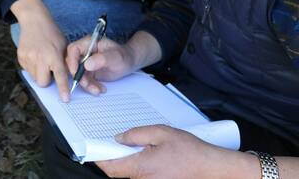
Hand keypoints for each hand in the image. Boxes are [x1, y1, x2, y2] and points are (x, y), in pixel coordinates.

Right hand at [12, 0, 69, 101]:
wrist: (34, 21)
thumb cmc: (52, 33)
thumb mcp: (64, 46)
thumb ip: (65, 62)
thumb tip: (67, 78)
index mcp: (53, 55)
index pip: (60, 76)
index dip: (63, 89)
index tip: (65, 99)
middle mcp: (40, 58)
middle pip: (43, 82)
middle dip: (47, 80)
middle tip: (50, 69)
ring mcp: (28, 58)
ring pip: (35, 78)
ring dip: (40, 73)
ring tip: (42, 59)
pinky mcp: (20, 57)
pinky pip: (28, 71)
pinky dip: (33, 67)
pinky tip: (35, 56)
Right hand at [65, 36, 135, 94]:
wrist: (129, 63)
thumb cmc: (124, 56)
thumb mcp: (115, 57)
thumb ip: (102, 59)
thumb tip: (86, 64)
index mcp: (89, 43)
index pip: (73, 49)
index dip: (71, 61)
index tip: (76, 72)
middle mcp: (85, 52)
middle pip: (73, 63)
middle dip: (79, 76)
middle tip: (87, 84)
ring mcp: (86, 62)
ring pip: (78, 75)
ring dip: (86, 84)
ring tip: (97, 90)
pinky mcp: (89, 72)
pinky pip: (85, 81)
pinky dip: (91, 87)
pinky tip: (100, 89)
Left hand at [96, 125, 258, 178]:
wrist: (213, 168)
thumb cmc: (191, 151)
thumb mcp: (161, 133)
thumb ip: (136, 134)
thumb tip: (119, 138)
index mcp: (141, 167)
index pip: (110, 167)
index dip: (99, 157)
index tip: (93, 148)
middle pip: (119, 171)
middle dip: (116, 156)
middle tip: (120, 142)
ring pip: (131, 173)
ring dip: (130, 161)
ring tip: (143, 147)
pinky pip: (143, 176)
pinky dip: (141, 166)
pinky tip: (152, 155)